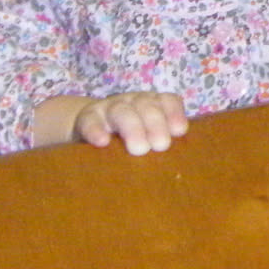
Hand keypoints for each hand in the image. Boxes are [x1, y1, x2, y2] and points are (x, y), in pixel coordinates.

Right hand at [59, 91, 188, 154]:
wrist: (92, 133)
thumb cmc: (130, 142)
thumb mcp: (149, 139)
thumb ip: (162, 145)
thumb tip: (180, 167)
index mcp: (153, 105)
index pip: (167, 101)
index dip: (174, 113)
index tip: (179, 131)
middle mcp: (133, 103)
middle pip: (146, 106)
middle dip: (156, 124)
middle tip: (161, 146)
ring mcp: (109, 109)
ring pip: (121, 112)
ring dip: (132, 128)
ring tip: (138, 149)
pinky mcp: (87, 119)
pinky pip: (91, 121)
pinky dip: (96, 130)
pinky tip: (102, 142)